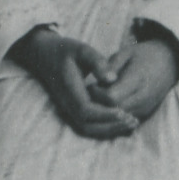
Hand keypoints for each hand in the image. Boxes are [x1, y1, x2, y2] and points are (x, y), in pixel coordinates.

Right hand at [13, 29, 138, 138]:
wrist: (45, 55)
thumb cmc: (65, 50)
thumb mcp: (82, 50)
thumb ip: (97, 62)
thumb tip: (112, 79)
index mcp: (69, 90)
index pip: (86, 111)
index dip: (105, 114)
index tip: (124, 111)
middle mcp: (67, 104)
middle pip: (88, 125)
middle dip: (111, 125)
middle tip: (133, 120)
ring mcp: (68, 109)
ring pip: (88, 128)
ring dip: (109, 129)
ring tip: (131, 123)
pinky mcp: (73, 110)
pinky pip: (88, 124)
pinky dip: (104, 126)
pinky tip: (121, 122)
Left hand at [95, 35, 178, 123]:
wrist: (169, 62)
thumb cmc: (144, 55)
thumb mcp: (125, 53)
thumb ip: (110, 67)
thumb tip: (97, 82)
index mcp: (138, 78)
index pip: (112, 97)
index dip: (97, 94)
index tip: (91, 85)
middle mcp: (144, 97)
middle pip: (114, 111)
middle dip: (99, 105)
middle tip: (91, 94)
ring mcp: (146, 108)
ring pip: (119, 120)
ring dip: (105, 112)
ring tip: (99, 98)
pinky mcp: (145, 114)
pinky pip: (125, 121)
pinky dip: (114, 116)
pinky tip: (108, 104)